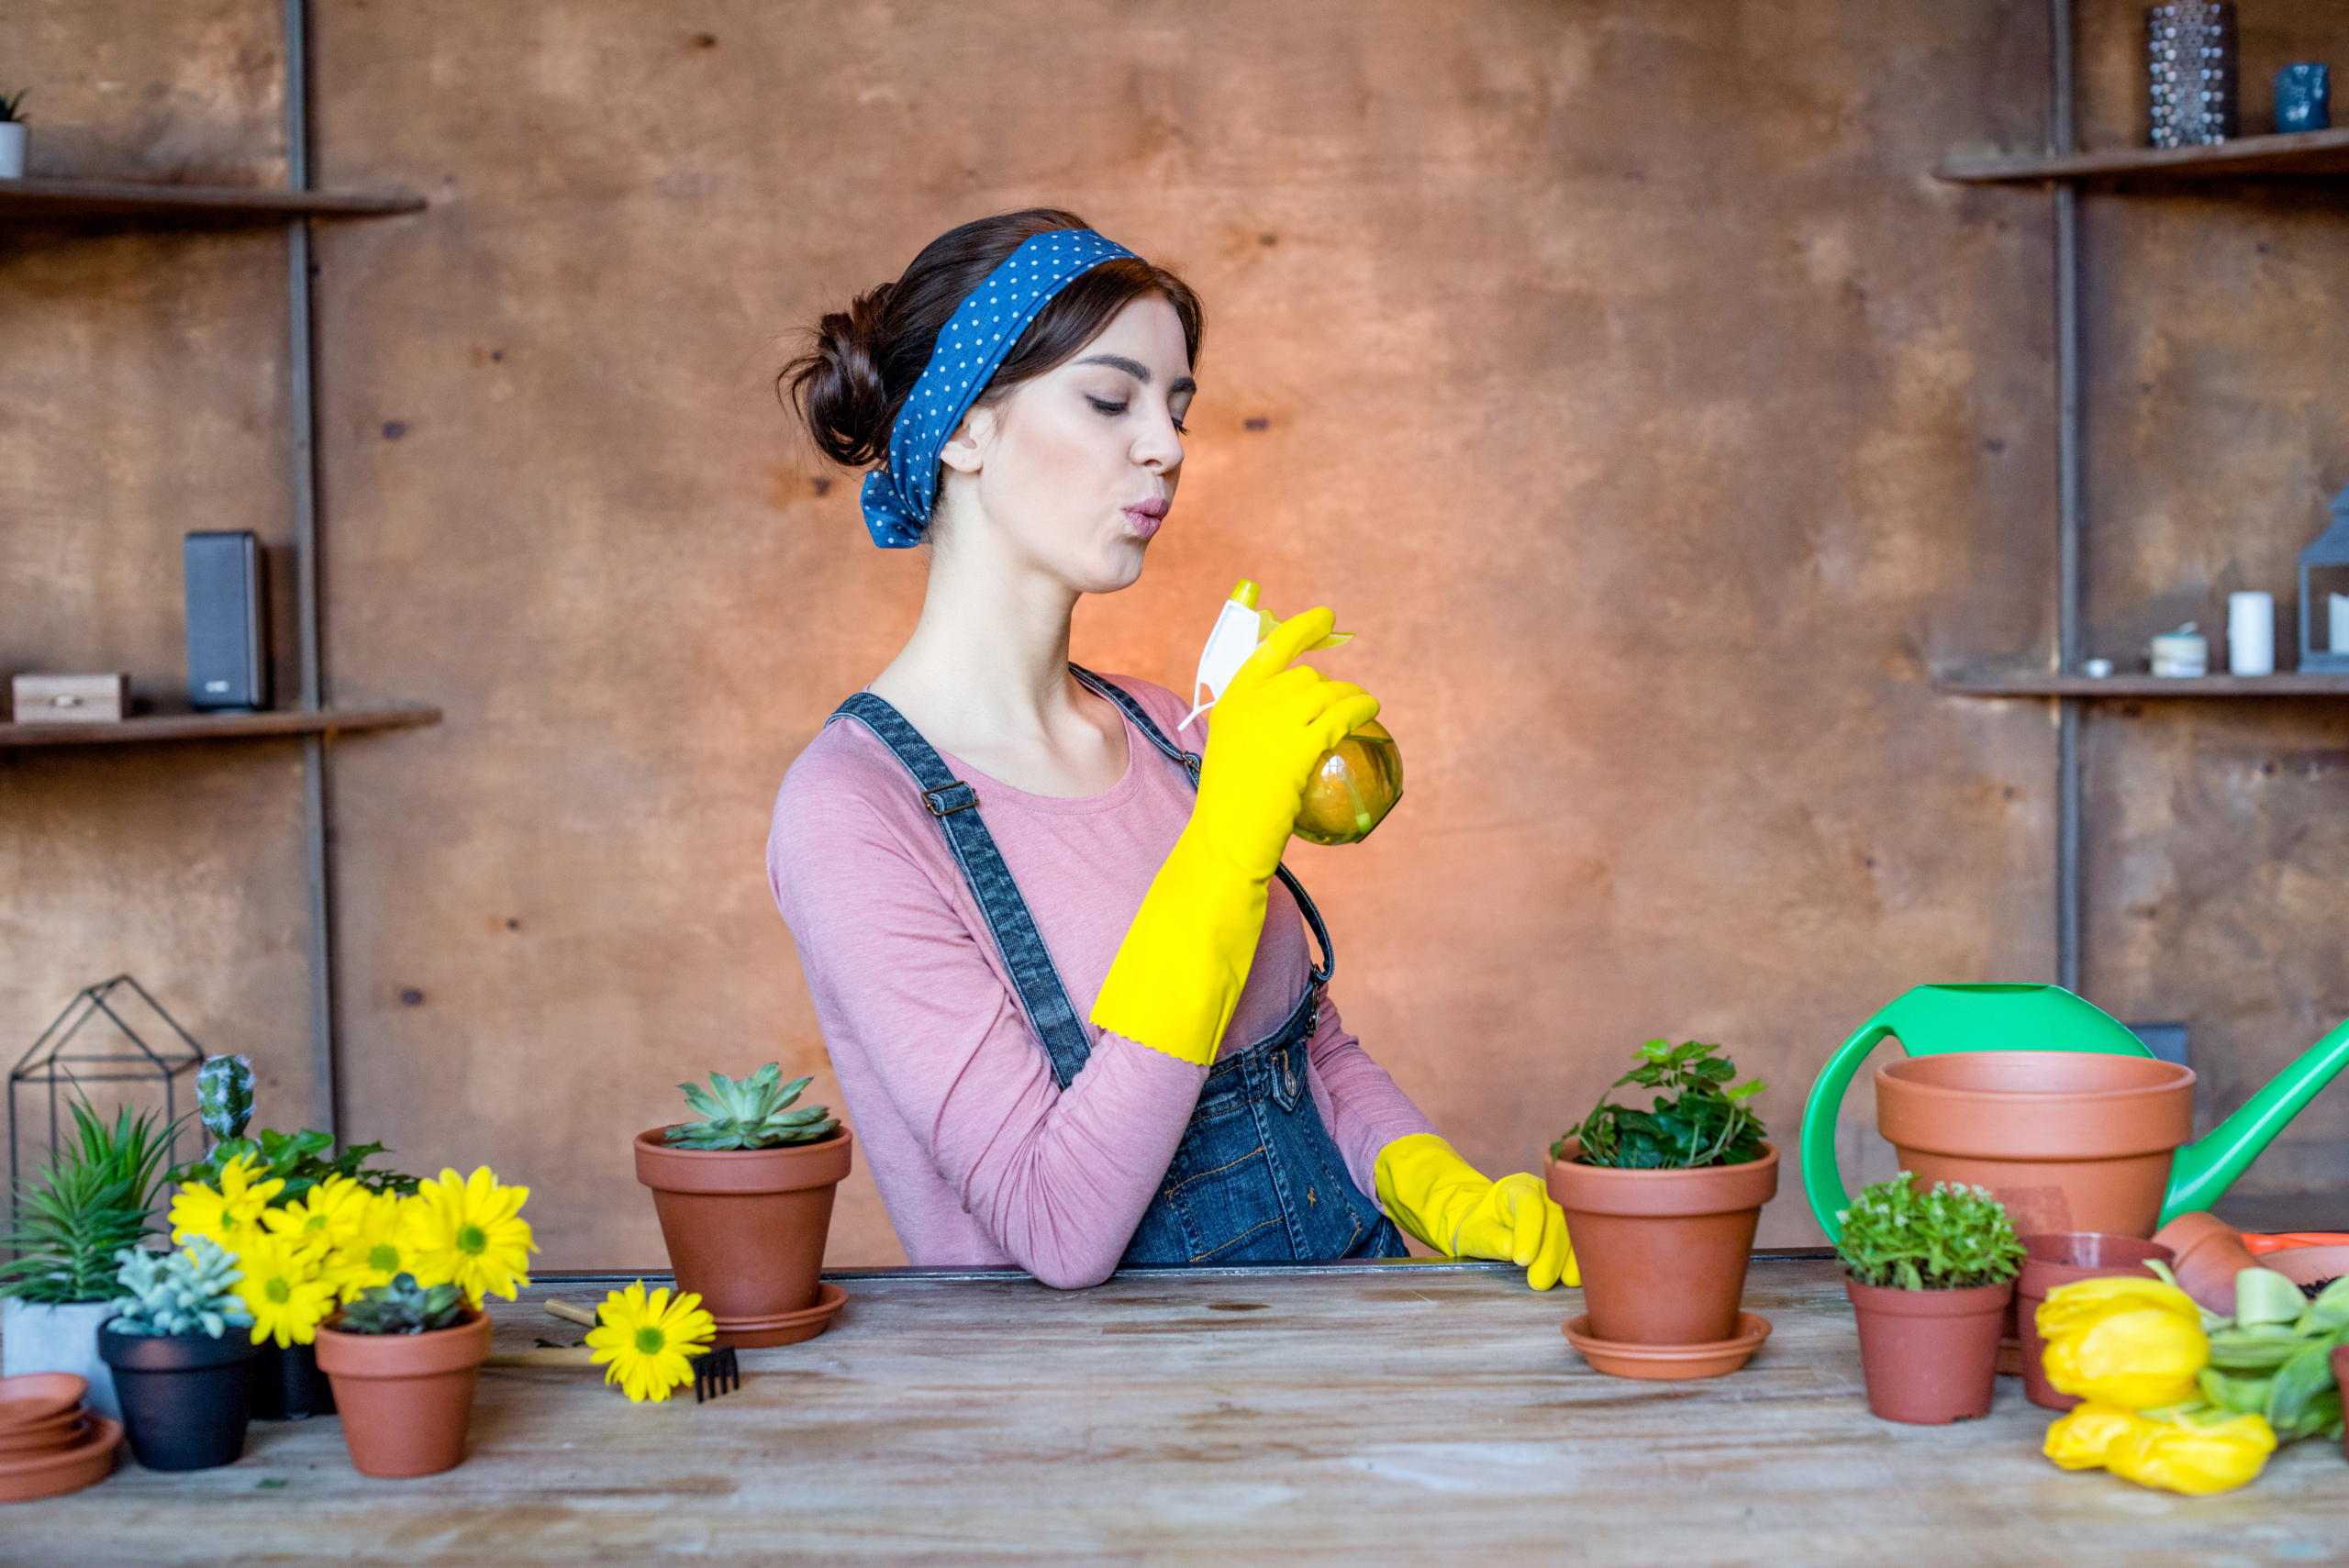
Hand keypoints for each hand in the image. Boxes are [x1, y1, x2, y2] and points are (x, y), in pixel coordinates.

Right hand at [1192, 607, 1378, 881]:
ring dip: (1351, 695)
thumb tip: (1299, 702)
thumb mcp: (1233, 748)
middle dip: (1328, 685)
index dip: (1302, 629)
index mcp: (1229, 699)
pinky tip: (1370, 709)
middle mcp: (1250, 703)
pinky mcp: (1298, 746)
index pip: (1270, 648)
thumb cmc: (1229, 803)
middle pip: (1305, 676)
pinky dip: (1359, 708)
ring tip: (1365, 702)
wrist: (1225, 838)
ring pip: (1326, 692)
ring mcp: (1274, 723)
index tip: (1325, 619)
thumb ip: (1255, 720)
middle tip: (1340, 701)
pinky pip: (1339, 715)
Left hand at [1374, 1134, 1578, 1290]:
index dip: (1529, 1232)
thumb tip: (1510, 1249)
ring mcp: (1563, 1209)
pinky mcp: (1575, 1227)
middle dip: (1550, 1253)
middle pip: (1556, 1219)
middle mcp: (1546, 1194)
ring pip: (1576, 1231)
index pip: (1528, 1204)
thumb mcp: (1473, 1232)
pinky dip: (1581, 1261)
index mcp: (1517, 1187)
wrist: (1490, 1226)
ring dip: (1571, 1259)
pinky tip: (1574, 1278)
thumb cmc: (1481, 1226)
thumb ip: (1489, 1239)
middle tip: (1539, 1281)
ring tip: (1561, 1282)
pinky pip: (1584, 1243)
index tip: (1523, 1260)